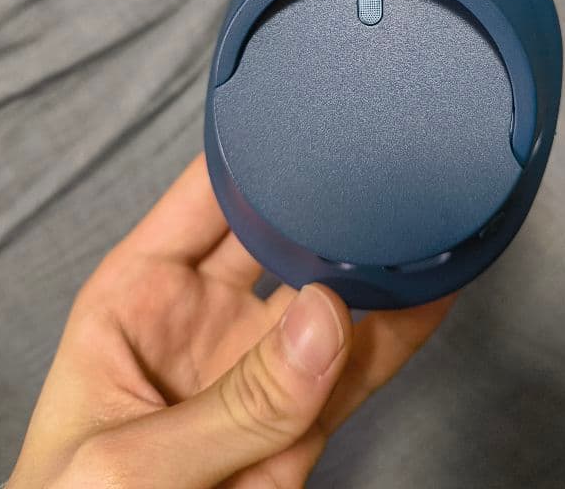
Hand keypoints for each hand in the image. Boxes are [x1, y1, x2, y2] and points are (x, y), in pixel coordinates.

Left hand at [8, 154, 453, 487]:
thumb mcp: (127, 467)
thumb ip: (233, 400)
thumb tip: (325, 317)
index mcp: (139, 295)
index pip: (206, 196)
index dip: (256, 151)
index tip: (313, 111)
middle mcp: (205, 318)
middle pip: (280, 234)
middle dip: (328, 198)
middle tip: (385, 161)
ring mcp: (259, 368)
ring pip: (331, 295)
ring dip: (376, 262)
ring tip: (425, 217)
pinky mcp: (303, 422)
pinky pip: (362, 366)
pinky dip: (404, 330)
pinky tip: (436, 290)